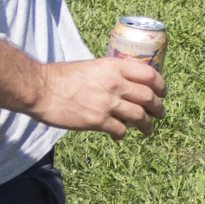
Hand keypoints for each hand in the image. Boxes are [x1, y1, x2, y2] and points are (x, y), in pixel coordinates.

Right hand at [30, 57, 165, 138]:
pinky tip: (120, 137)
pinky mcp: (97, 120)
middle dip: (158, 108)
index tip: (163, 93)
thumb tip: (124, 85)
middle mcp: (115, 83)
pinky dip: (122, 135)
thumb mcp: (93, 66)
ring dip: (147, 125)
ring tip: (149, 130)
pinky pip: (120, 130)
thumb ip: (110, 74)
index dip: (161, 85)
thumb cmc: (62, 77)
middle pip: (148, 97)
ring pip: (139, 116)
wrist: (40, 89)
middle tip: (161, 114)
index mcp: (115, 67)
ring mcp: (108, 103)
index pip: (149, 74)